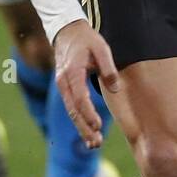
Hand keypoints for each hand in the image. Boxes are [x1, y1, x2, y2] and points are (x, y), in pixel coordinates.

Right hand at [53, 18, 119, 147]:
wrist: (67, 32)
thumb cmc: (86, 40)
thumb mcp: (101, 48)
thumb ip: (108, 67)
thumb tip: (115, 87)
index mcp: (72, 72)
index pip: (79, 97)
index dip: (88, 113)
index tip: (98, 126)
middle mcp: (63, 82)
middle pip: (73, 110)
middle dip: (84, 128)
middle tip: (96, 143)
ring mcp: (62, 86)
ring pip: (71, 112)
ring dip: (81, 129)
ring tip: (94, 144)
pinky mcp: (64, 89)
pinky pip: (71, 108)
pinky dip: (79, 121)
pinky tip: (88, 132)